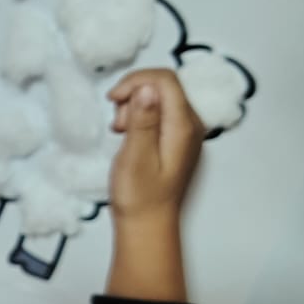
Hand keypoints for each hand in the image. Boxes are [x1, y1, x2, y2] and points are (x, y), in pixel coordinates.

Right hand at [107, 68, 205, 222]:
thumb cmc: (139, 196)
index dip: (136, 81)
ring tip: (121, 131)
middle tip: (118, 122)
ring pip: (159, 97)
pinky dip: (139, 116)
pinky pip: (159, 112)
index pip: (165, 80)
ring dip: (134, 105)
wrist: (148, 224)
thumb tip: (147, 88)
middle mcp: (190, 124)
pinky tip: (128, 135)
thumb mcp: (136, 157)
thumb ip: (143, 121)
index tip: (113, 100)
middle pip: (164, 85)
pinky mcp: (175, 138)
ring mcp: (185, 131)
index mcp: (183, 126)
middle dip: (134, 94)